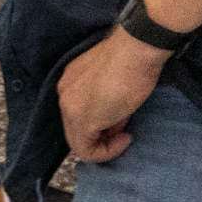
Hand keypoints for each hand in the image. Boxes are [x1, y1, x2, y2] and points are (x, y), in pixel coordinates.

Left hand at [59, 27, 171, 163]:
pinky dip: (107, 152)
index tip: (122, 118)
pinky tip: (125, 139)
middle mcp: (63, 93)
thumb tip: (110, 121)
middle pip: (76, 129)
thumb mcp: (111, 81)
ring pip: (79, 143)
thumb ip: (102, 100)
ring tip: (125, 127)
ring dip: (105, 142)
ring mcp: (69, 107)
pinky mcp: (81, 121)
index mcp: (70, 81)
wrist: (137, 49)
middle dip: (102, 134)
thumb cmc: (133, 59)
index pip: (79, 113)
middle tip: (124, 126)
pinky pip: (87, 152)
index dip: (102, 123)